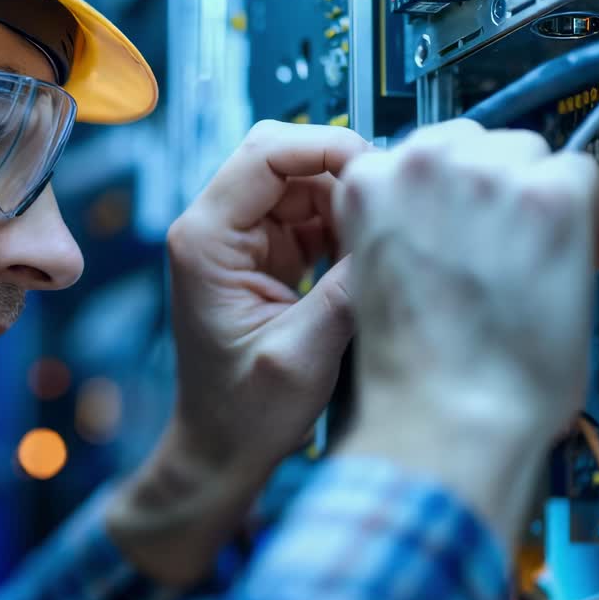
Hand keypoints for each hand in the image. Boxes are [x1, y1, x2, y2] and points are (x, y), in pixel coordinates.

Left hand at [165, 120, 369, 473]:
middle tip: (389, 202)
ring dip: (348, 201)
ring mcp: (241, 241)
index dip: (327, 147)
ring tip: (383, 237)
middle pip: (284, 157)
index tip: (378, 168)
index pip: (264, 154)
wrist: (221, 451)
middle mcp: (216, 230)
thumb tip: (393, 229)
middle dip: (342, 169)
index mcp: (205, 240)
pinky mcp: (266, 257)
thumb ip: (345, 289)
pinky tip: (368, 256)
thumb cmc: (242, 415)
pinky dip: (345, 227)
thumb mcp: (303, 354)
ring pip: (304, 182)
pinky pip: (312, 216)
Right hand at [334, 119, 598, 548]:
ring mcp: (487, 175)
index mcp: (366, 185)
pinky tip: (576, 262)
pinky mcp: (548, 196)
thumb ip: (403, 229)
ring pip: (529, 153)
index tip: (466, 218)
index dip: (448, 190)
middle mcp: (421, 165)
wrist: (446, 415)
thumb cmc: (408, 372)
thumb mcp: (374, 278)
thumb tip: (450, 217)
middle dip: (493, 186)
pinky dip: (588, 218)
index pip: (418, 153)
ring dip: (536, 197)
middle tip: (507, 242)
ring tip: (539, 257)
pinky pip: (580, 176)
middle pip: (476, 142)